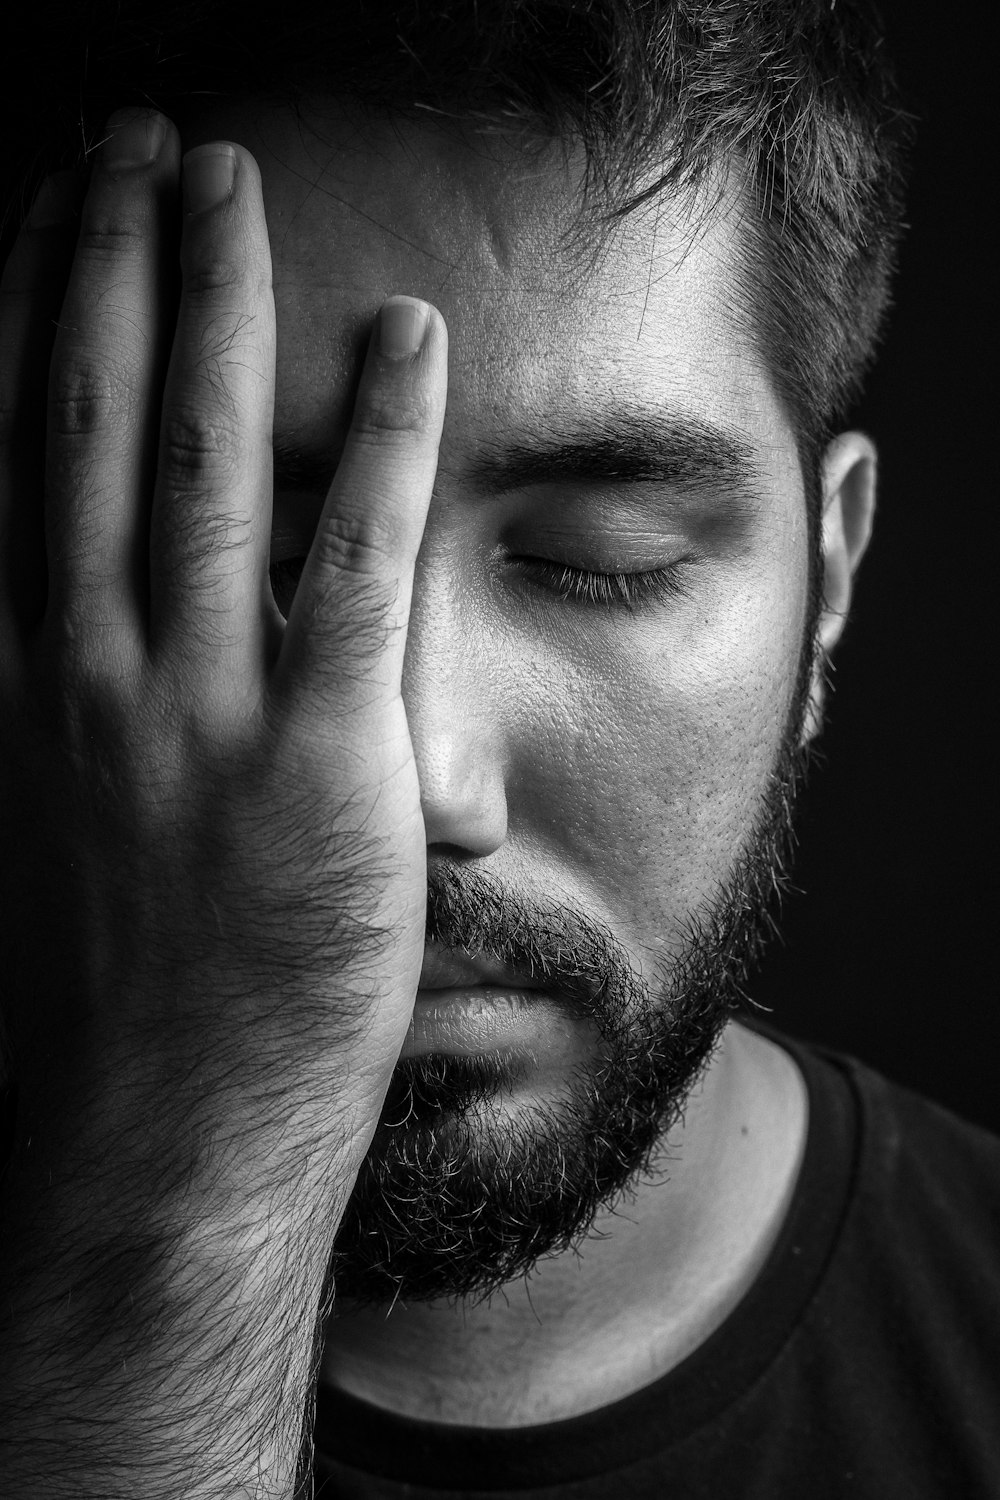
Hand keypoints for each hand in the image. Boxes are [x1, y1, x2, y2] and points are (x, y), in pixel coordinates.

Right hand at [0, 107, 446, 1213]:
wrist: (156, 1144)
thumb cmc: (120, 1009)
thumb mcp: (54, 836)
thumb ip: (76, 721)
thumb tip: (80, 629)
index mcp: (25, 683)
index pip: (14, 461)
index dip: (23, 320)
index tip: (42, 219)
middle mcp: (87, 670)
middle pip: (82, 420)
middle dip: (101, 262)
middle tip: (127, 142)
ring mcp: (196, 711)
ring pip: (194, 458)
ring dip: (208, 301)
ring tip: (220, 176)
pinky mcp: (316, 759)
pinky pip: (353, 563)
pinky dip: (374, 436)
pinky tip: (402, 332)